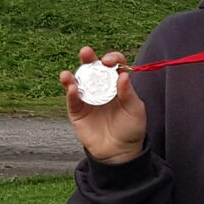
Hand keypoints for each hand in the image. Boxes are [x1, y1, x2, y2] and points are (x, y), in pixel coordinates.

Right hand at [60, 46, 146, 163]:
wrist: (119, 151)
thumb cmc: (131, 129)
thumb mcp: (135, 110)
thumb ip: (129, 93)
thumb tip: (123, 75)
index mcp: (117, 84)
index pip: (113, 65)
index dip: (112, 59)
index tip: (110, 61)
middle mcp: (101, 87)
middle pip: (93, 68)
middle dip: (88, 58)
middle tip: (86, 52)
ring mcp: (88, 98)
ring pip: (78, 81)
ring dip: (72, 75)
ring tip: (68, 74)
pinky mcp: (77, 111)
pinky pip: (72, 100)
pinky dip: (70, 93)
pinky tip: (71, 88)